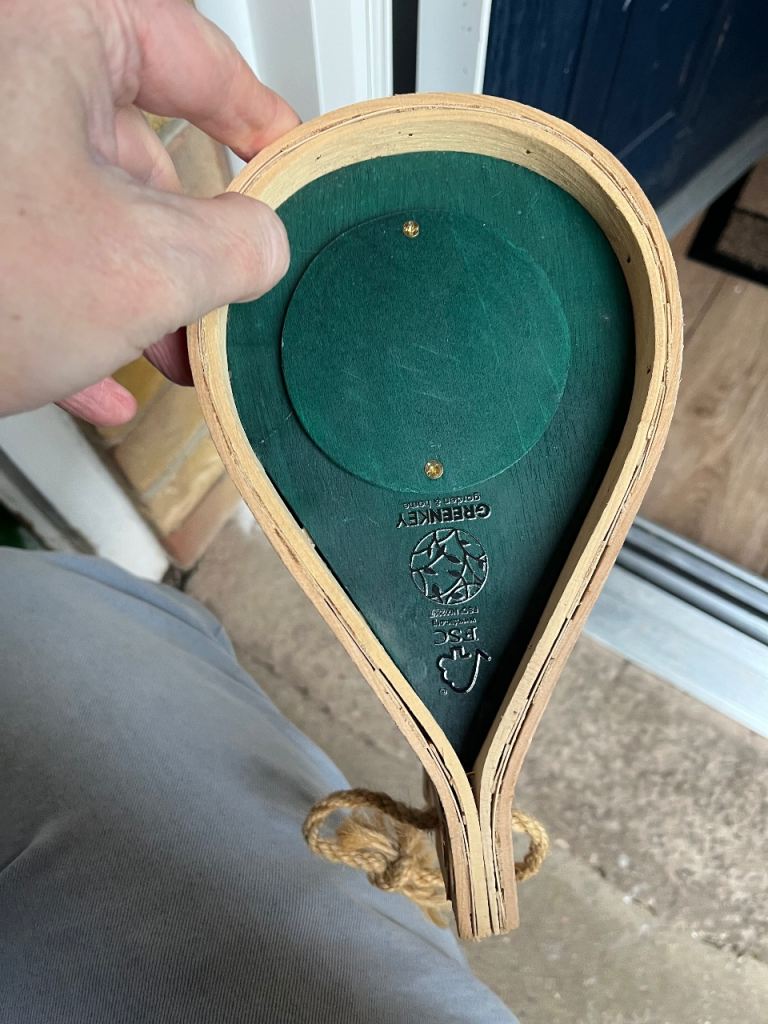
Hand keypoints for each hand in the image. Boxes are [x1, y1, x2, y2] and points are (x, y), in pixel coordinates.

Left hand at [0, 0, 298, 424]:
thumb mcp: (143, 268)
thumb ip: (239, 245)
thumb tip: (266, 238)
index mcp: (49, 24)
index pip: (199, 58)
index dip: (264, 127)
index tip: (292, 169)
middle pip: (135, 150)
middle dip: (187, 250)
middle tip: (223, 303)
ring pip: (74, 207)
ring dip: (128, 292)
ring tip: (166, 357)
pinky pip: (17, 241)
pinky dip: (61, 304)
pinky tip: (91, 374)